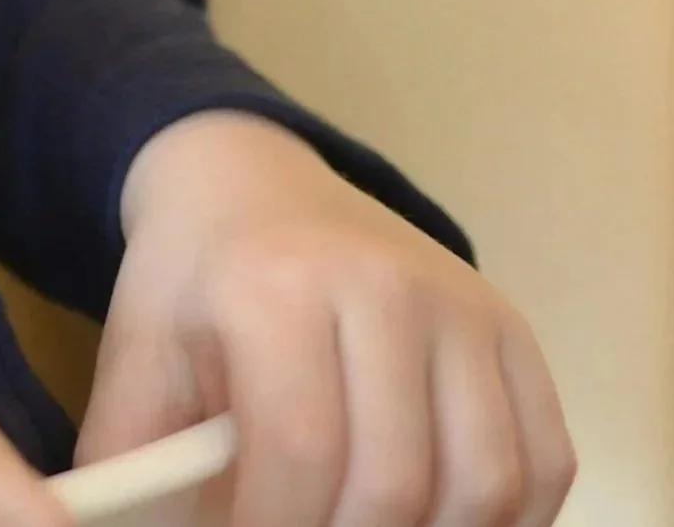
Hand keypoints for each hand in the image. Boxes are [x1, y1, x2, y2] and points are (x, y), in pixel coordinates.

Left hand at [84, 113, 573, 526]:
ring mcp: (461, 301)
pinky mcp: (512, 328)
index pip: (299, 448)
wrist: (251, 180)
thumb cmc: (194, 281)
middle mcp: (385, 280)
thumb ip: (130, 459)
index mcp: (279, 280)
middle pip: (394, 480)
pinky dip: (504, 521)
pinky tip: (438, 520)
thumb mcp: (138, 353)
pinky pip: (543, 462)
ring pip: (483, 484)